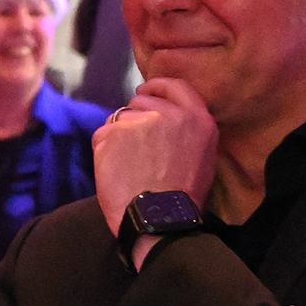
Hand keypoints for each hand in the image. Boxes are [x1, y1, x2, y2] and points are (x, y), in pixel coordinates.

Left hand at [92, 77, 217, 235]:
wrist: (160, 219)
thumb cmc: (182, 197)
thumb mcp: (203, 155)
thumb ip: (186, 128)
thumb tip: (162, 114)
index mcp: (197, 118)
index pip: (174, 85)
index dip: (156, 86)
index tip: (145, 91)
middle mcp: (169, 113)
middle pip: (141, 100)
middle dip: (136, 116)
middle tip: (137, 146)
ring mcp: (140, 121)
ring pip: (119, 118)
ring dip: (119, 135)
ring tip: (128, 165)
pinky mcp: (113, 133)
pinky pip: (102, 135)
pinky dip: (104, 150)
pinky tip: (115, 171)